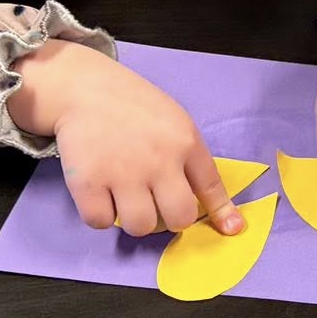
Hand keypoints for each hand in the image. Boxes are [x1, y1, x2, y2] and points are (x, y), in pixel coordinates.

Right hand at [12, 40, 243, 237]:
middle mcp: (159, 160)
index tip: (231, 228)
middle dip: (170, 220)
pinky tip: (101, 194)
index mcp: (185, 142)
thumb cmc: (135, 109)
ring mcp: (123, 172)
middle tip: (156, 204)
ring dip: (134, 219)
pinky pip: (101, 221)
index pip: (211, 186)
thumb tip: (206, 202)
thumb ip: (190, 159)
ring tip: (126, 197)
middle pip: (178, 218)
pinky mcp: (87, 182)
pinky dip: (100, 214)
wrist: (85, 89)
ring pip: (140, 226)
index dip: (222, 213)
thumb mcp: (175, 123)